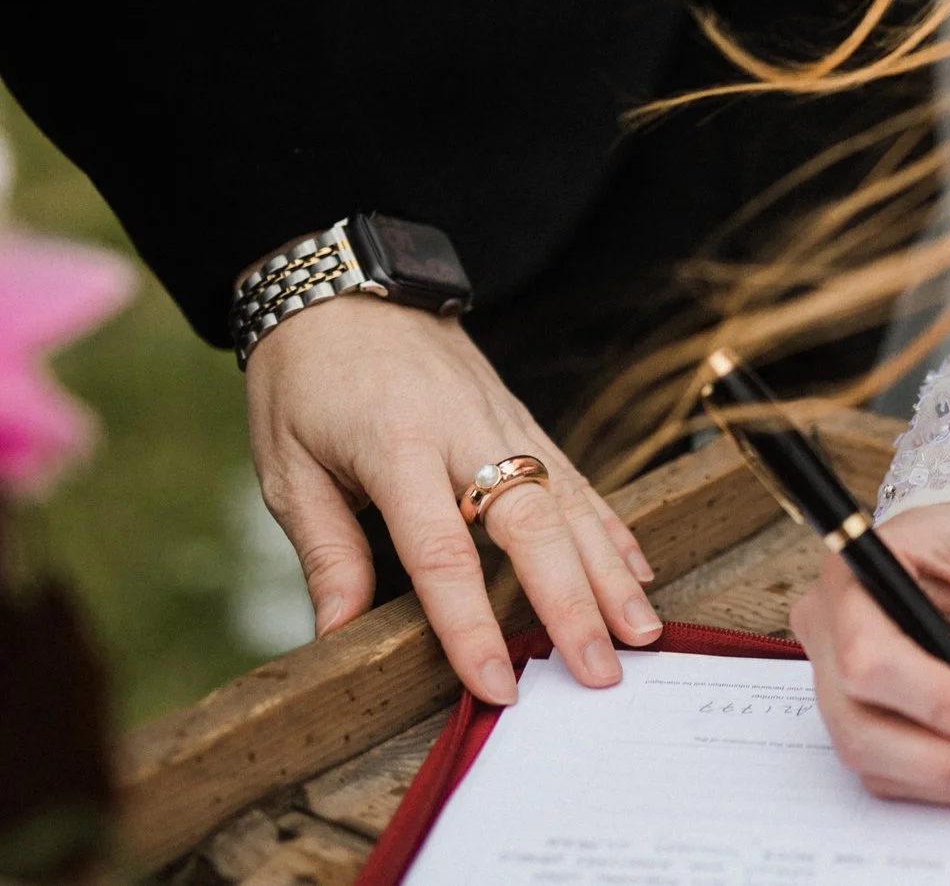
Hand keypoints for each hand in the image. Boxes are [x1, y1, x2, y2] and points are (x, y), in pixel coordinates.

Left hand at [243, 293, 661, 702]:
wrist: (350, 288)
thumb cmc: (306, 379)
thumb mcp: (285, 465)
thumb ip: (325, 550)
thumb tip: (337, 636)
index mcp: (396, 448)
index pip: (442, 552)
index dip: (471, 624)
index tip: (497, 683)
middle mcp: (466, 433)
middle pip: (533, 526)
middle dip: (572, 603)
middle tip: (599, 671)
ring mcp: (505, 423)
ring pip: (571, 503)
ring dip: (610, 572)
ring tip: (641, 633)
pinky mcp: (524, 420)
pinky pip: (577, 479)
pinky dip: (611, 528)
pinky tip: (637, 572)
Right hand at [789, 500, 949, 811]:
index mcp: (858, 570)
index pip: (872, 655)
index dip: (937, 704)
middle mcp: (829, 625)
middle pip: (859, 720)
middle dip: (948, 762)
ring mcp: (834, 672)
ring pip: (870, 753)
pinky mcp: (858, 708)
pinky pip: (887, 764)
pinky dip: (945, 780)